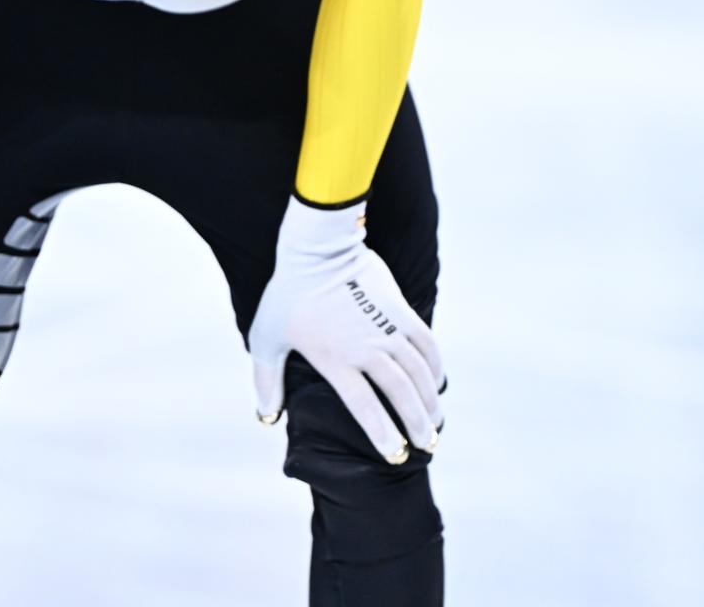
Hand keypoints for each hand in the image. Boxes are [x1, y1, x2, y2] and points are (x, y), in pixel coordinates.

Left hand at [247, 196, 444, 462]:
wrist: (318, 248)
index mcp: (335, 359)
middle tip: (426, 446)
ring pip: (419, 371)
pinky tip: (437, 383)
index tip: (395, 455)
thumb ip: (266, 380)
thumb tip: (267, 417)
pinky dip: (435, 365)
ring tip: (436, 423)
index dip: (383, 433)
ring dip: (431, 400)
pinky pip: (427, 343)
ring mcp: (386, 327)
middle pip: (401, 393)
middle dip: (417, 424)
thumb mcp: (267, 338)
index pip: (365, 406)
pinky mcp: (400, 309)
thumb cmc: (288, 294)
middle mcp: (366, 347)